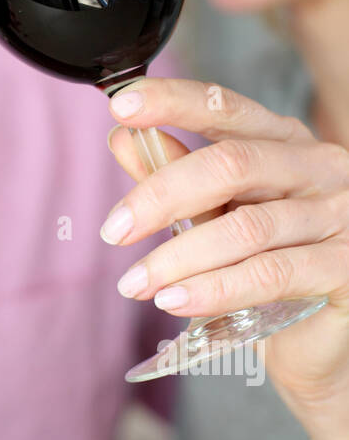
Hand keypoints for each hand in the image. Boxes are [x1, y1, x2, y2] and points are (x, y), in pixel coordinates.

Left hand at [104, 77, 348, 439]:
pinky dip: (215, 289)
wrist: (323, 338)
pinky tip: (175, 301)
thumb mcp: (218, 215)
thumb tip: (121, 140)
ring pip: (247, 227)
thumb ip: (175, 178)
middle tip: (114, 230)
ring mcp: (338, 215)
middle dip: (162, 196)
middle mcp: (319, 167)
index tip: (120, 106)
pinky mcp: (346, 266)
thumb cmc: (269, 265)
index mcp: (284, 142)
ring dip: (179, 257)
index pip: (226, 108)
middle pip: (232, 165)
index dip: (173, 102)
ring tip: (135, 283)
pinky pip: (271, 274)